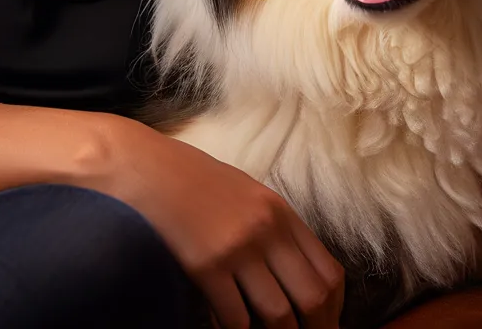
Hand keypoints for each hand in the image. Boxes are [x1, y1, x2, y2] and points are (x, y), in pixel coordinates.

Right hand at [93, 115, 344, 328]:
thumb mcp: (247, 194)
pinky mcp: (206, 266)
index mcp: (281, 212)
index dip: (334, 310)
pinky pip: (235, 317)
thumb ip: (274, 229)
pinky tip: (227, 328)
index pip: (329, 271)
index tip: (325, 325)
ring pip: (278, 314)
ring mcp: (238, 248)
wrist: (147, 169)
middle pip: (312, 297)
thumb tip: (296, 274)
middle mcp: (267, 229)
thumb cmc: (194, 180)